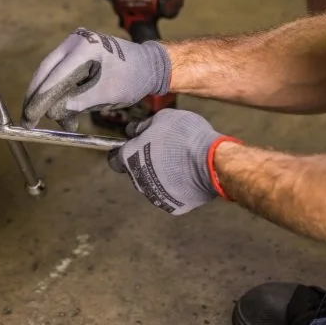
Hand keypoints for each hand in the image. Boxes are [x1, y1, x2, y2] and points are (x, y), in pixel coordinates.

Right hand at [22, 28, 170, 131]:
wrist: (149, 65)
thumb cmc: (134, 77)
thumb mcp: (109, 93)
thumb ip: (81, 101)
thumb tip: (53, 112)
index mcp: (85, 47)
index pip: (55, 74)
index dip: (40, 97)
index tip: (30, 116)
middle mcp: (75, 41)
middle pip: (46, 71)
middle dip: (37, 97)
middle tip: (27, 120)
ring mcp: (74, 46)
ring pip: (52, 75)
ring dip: (51, 99)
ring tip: (59, 121)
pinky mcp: (76, 54)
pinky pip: (61, 75)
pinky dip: (61, 94)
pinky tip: (66, 113)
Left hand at [106, 109, 235, 215]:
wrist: (211, 161)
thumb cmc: (184, 135)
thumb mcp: (161, 118)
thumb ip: (143, 126)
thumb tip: (133, 131)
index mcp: (130, 157)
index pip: (115, 159)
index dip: (122, 152)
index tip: (133, 146)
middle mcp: (138, 180)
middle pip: (136, 172)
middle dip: (145, 163)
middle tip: (164, 151)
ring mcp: (155, 196)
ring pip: (152, 185)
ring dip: (160, 176)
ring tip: (180, 162)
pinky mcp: (173, 207)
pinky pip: (171, 196)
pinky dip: (177, 188)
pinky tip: (188, 176)